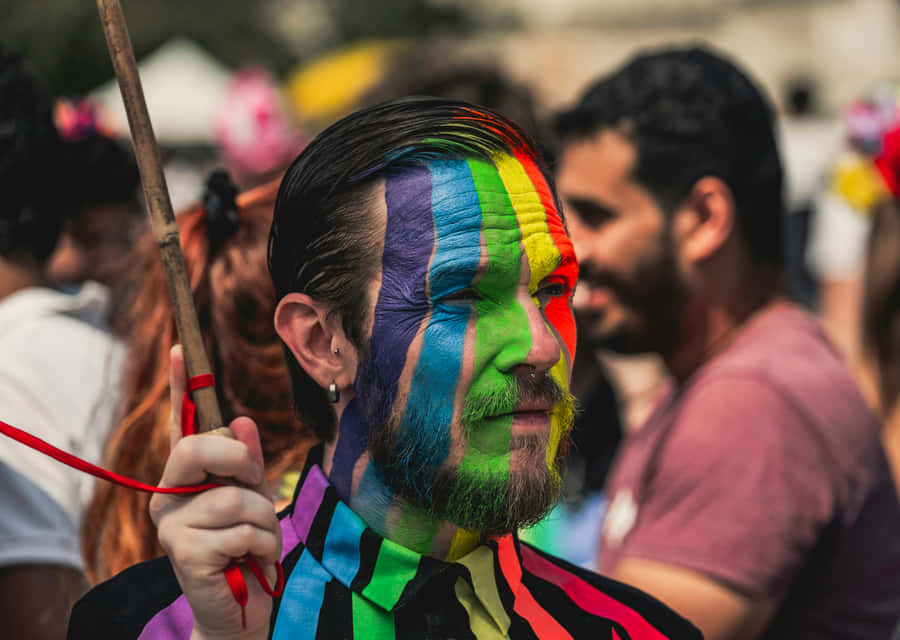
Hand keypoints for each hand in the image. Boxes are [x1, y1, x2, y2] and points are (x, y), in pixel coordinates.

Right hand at [150, 346, 280, 639]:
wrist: (241, 610)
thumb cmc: (247, 549)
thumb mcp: (254, 500)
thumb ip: (247, 464)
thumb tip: (244, 422)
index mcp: (185, 478)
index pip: (181, 425)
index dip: (181, 385)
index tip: (180, 346)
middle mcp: (167, 497)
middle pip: (200, 448)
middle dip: (241, 462)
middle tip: (254, 488)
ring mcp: (171, 527)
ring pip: (234, 497)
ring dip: (264, 520)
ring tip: (259, 541)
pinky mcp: (184, 555)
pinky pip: (242, 532)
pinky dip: (264, 546)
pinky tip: (253, 561)